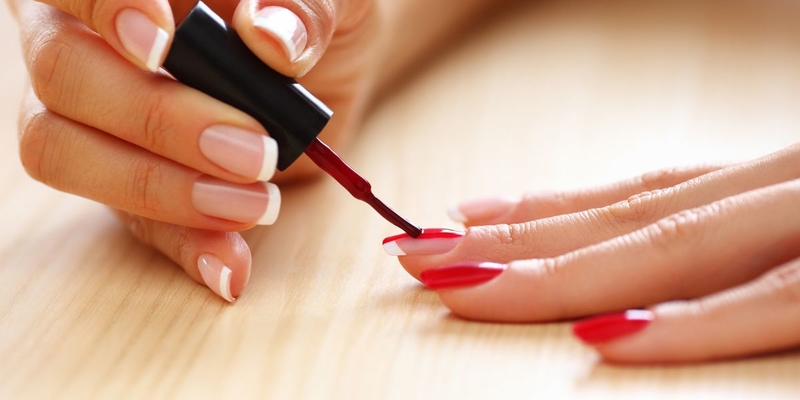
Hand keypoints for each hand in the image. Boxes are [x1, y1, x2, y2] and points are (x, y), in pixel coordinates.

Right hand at [9, 0, 377, 300]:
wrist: (325, 63)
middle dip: (157, 120)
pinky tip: (231, 265)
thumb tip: (271, 40)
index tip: (163, 47)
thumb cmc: (311, 14)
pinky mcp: (127, 181)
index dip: (103, 9)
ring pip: (64, 153)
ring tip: (257, 202)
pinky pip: (132, 220)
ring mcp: (93, 119)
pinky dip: (184, 245)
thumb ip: (301, 5)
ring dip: (163, 189)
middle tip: (252, 149)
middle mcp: (82, 40)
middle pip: (63, 76)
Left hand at [386, 143, 799, 363]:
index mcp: (770, 186)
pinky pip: (773, 305)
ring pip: (672, 249)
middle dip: (516, 240)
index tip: (459, 221)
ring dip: (559, 270)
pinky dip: (687, 326)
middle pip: (629, 217)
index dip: (542, 212)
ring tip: (462, 284)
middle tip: (420, 253)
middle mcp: (781, 194)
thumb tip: (623, 287)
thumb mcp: (797, 224)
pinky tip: (603, 338)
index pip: (638, 197)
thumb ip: (727, 239)